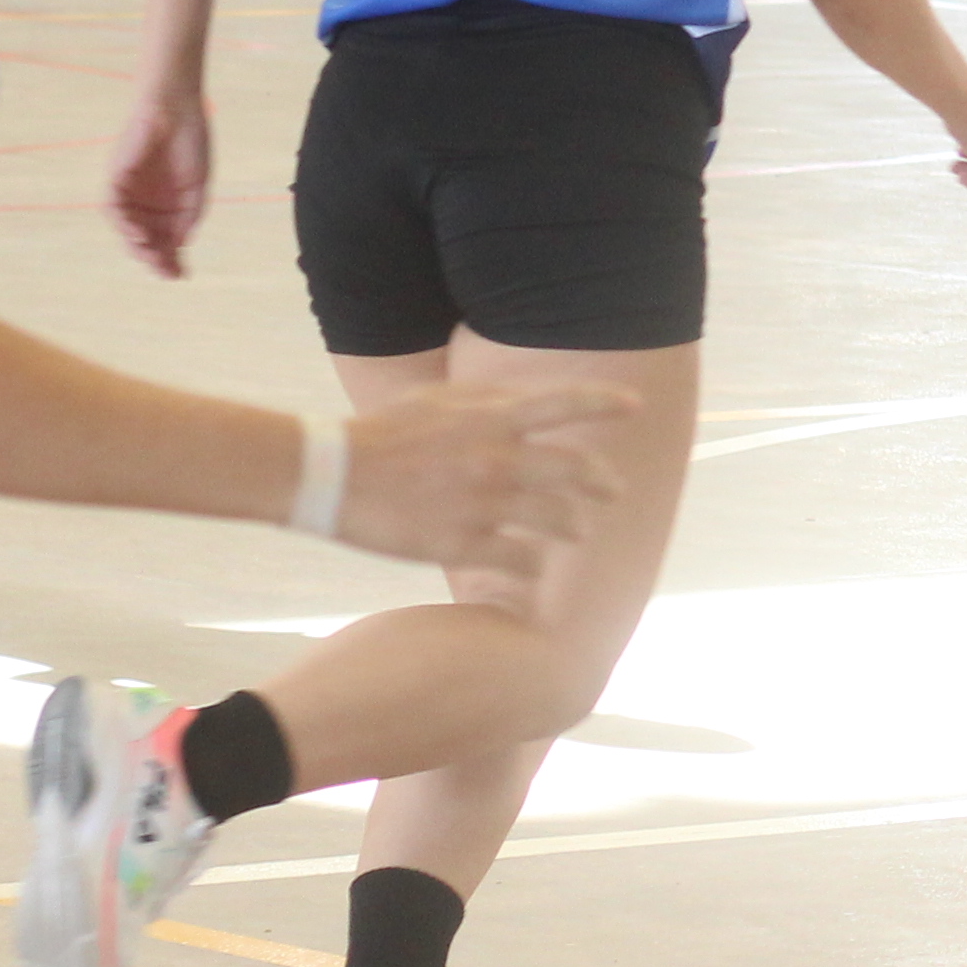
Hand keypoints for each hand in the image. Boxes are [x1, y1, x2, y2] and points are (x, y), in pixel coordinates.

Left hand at [106, 92, 211, 278]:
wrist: (176, 110)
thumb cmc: (190, 142)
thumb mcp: (197, 186)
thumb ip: (189, 215)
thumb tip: (180, 243)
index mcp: (168, 203)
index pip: (166, 238)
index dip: (172, 257)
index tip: (182, 274)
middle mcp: (146, 201)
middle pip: (146, 238)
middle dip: (155, 258)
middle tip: (167, 273)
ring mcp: (130, 192)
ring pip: (127, 228)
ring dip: (138, 246)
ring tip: (153, 257)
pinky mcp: (116, 179)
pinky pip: (114, 209)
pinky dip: (124, 224)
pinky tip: (138, 235)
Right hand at [333, 382, 629, 570]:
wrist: (330, 474)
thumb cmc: (383, 433)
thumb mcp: (439, 399)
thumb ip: (490, 400)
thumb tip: (533, 402)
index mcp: (492, 418)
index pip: (567, 403)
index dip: (606, 402)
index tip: (635, 407)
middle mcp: (497, 458)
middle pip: (576, 472)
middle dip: (604, 483)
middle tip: (614, 491)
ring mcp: (482, 504)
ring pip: (559, 521)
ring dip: (575, 527)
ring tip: (577, 531)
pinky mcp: (461, 544)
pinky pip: (521, 561)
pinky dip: (534, 565)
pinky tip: (533, 567)